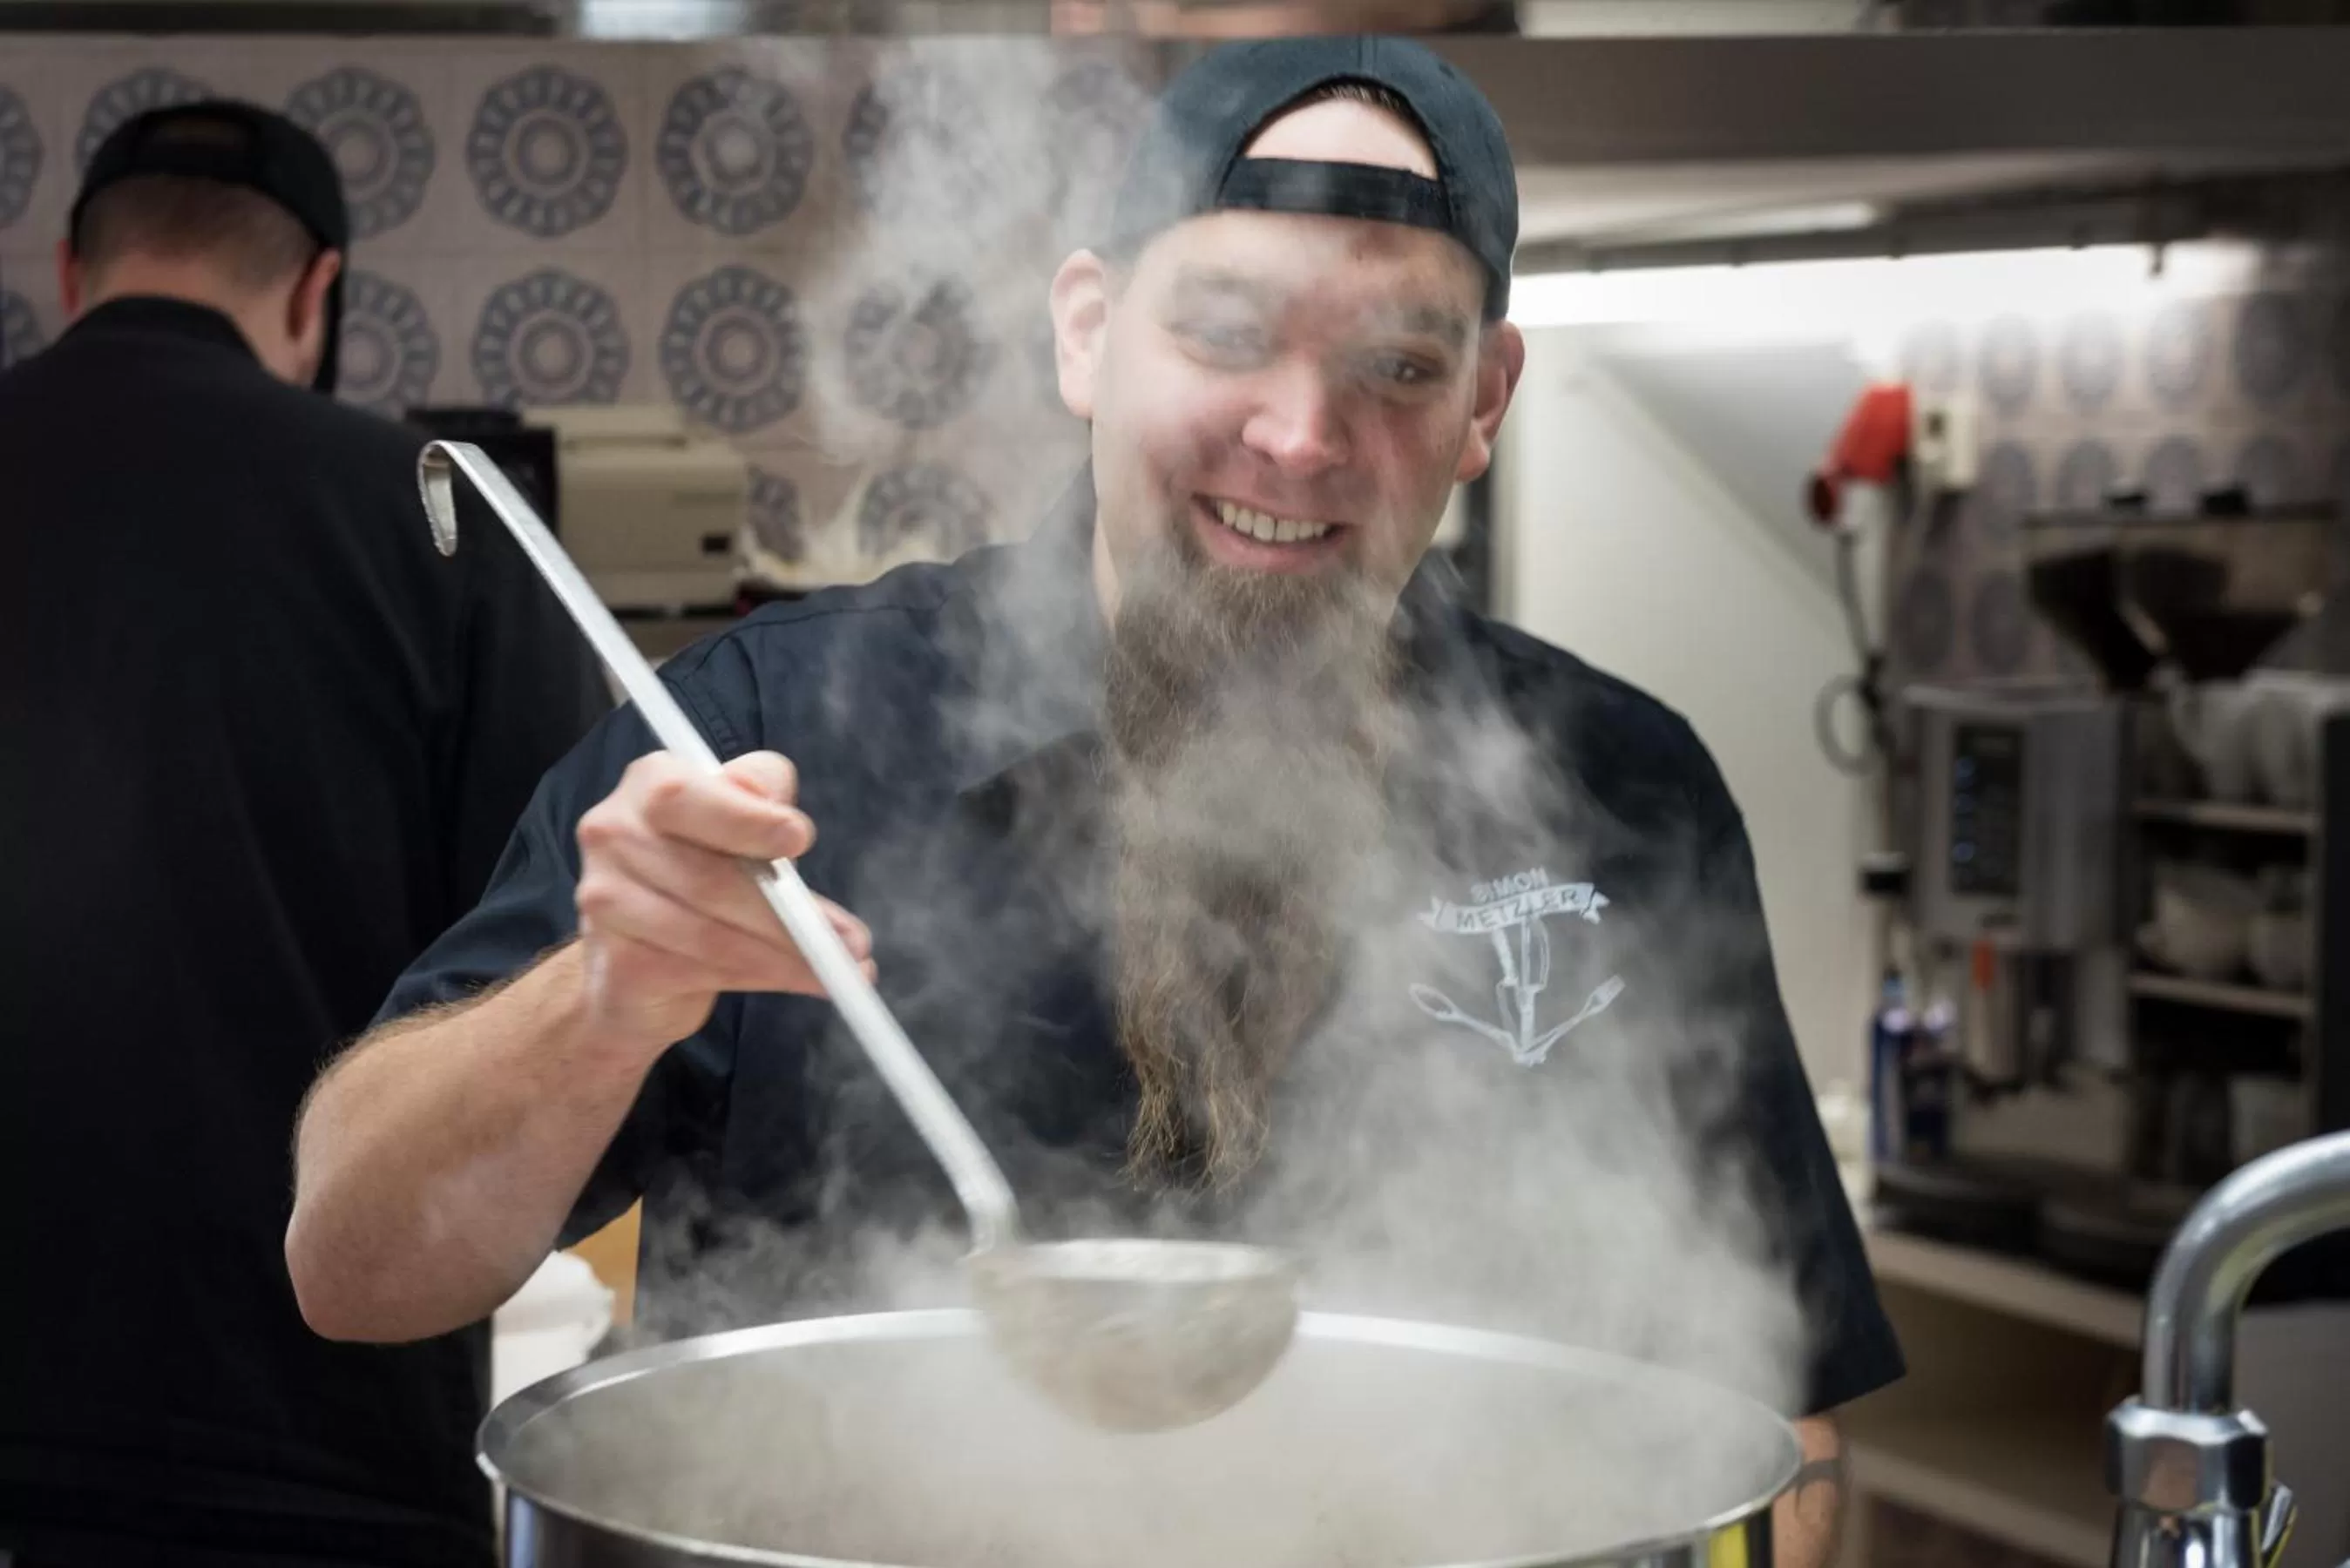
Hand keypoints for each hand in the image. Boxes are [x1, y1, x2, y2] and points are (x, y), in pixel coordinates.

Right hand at [572, 750, 873, 1053]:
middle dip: (792, 914)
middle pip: (711, 879)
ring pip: (714, 936)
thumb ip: (757, 795)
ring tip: (841, 967)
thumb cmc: (697, 872)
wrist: (632, 962)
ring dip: (789, 957)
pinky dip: (767, 979)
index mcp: (647, 785)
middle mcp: (613, 835)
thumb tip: (783, 813)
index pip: (689, 796)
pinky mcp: (619, 964)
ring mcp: (606, 902)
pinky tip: (805, 981)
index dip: (747, 819)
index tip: (800, 839)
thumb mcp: (733, 820)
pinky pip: (706, 972)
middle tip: (854, 940)